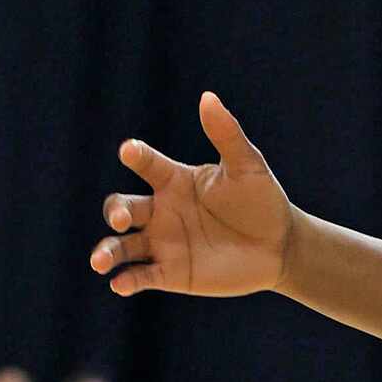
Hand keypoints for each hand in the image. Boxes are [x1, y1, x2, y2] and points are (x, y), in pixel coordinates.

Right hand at [91, 93, 292, 297]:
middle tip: (124, 217)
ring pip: (120, 246)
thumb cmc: (262, 200)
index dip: (136, 155)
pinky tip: (121, 284)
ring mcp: (162, 243)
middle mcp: (161, 210)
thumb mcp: (247, 167)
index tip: (129, 150)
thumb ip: (226, 135)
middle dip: (115, 211)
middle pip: (120, 207)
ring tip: (101, 262)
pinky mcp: (170, 272)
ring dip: (107, 252)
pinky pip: (140, 277)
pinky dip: (127, 281)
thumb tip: (208, 97)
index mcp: (175, 180)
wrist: (280, 246)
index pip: (146, 164)